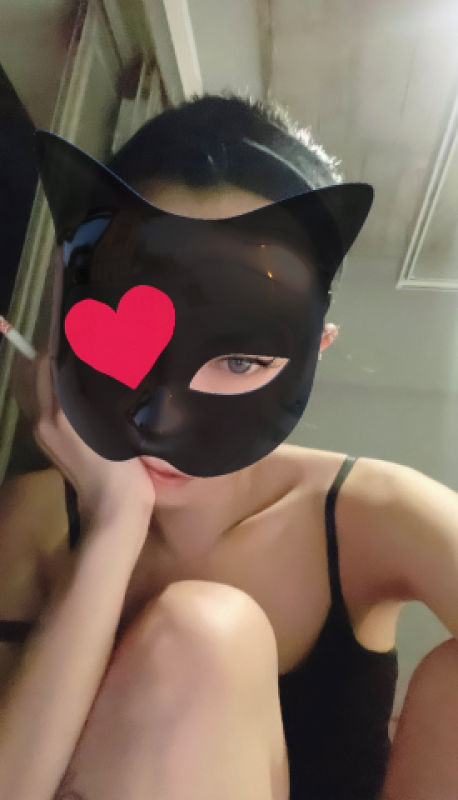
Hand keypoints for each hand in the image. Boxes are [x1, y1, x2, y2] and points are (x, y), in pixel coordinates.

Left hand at [18, 352, 155, 527]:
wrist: (113, 508)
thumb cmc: (122, 468)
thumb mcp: (112, 423)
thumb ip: (96, 391)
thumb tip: (90, 357)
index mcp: (57, 413)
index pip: (46, 363)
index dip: (59, 342)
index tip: (78, 328)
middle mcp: (42, 420)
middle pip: (33, 374)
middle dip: (49, 354)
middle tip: (76, 340)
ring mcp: (42, 433)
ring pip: (34, 389)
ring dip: (47, 371)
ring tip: (75, 360)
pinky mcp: (48, 443)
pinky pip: (40, 405)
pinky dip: (49, 389)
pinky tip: (73, 388)